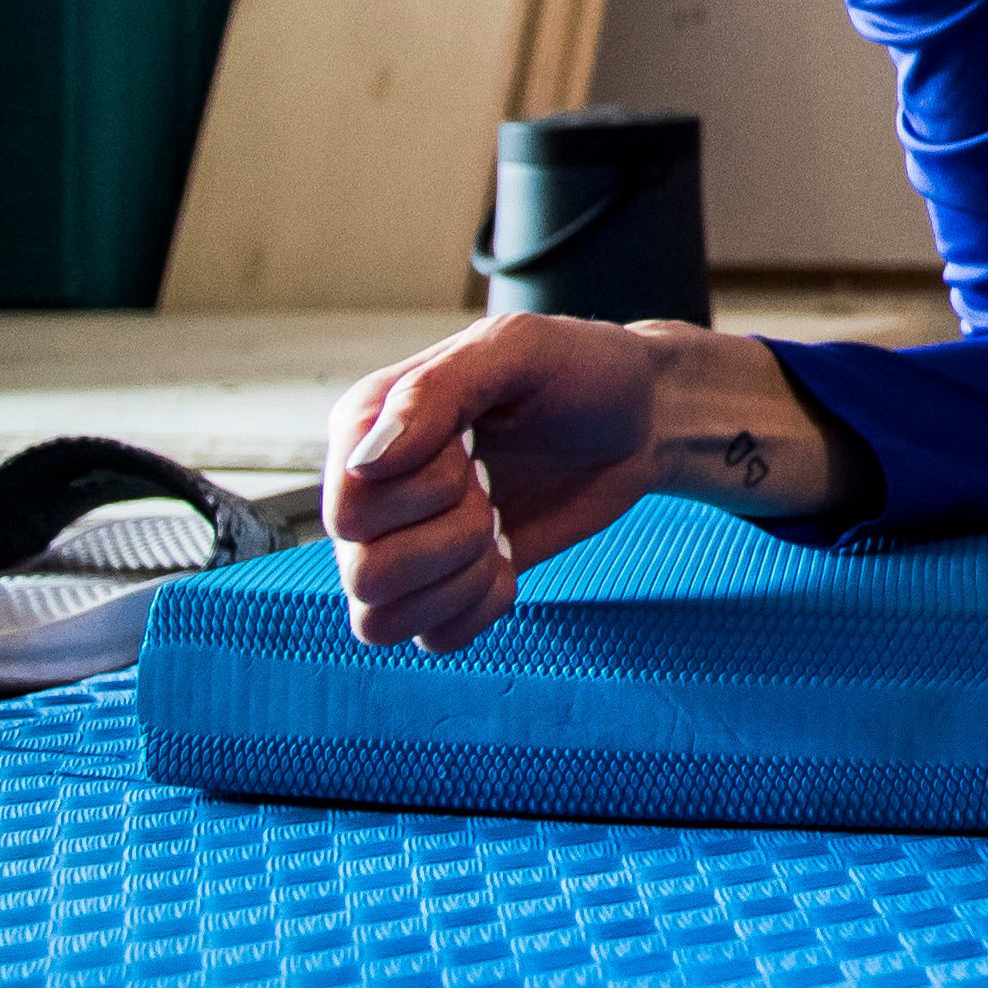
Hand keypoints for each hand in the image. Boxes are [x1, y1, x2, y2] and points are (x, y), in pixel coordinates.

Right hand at [320, 315, 839, 653]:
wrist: (640, 414)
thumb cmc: (579, 367)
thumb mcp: (518, 347)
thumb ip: (437, 390)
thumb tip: (365, 462)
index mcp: (363, 424)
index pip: (347, 508)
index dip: (424, 491)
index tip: (474, 445)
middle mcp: (367, 490)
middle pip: (365, 574)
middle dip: (452, 536)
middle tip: (490, 488)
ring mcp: (400, 542)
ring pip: (381, 621)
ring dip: (459, 581)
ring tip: (496, 529)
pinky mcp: (444, 584)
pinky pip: (432, 639)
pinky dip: (479, 607)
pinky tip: (507, 558)